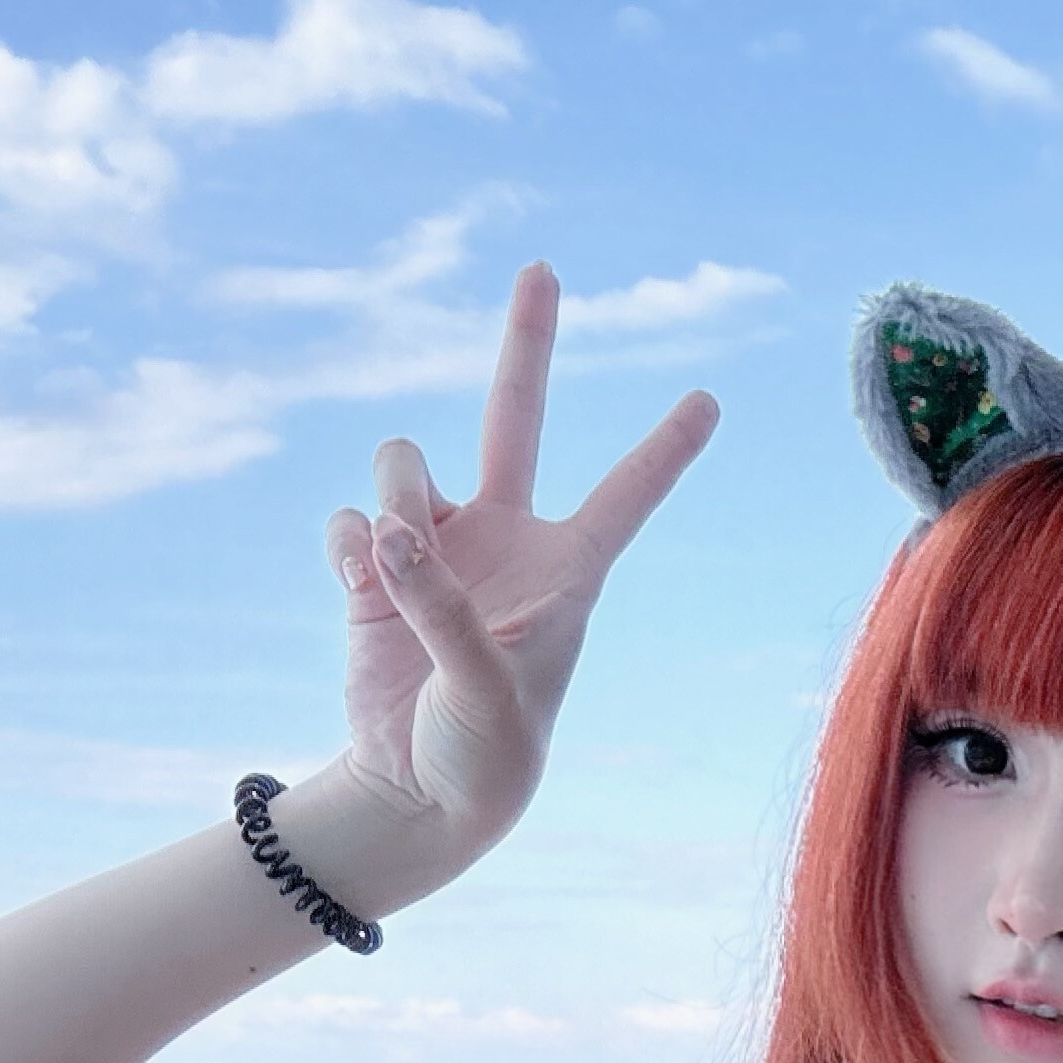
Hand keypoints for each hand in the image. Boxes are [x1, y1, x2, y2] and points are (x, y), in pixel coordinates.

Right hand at [322, 263, 717, 860]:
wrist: (420, 794)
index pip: (625, 496)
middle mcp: (506, 542)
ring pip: (404, 463)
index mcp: (567, 571)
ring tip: (396, 562)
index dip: (665, 448)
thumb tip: (392, 529)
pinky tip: (361, 586)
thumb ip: (442, 606)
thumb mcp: (487, 690)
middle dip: (527, 344)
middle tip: (543, 268)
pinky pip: (353, 521)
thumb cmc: (487, 751)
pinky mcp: (375, 571)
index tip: (710, 401)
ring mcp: (438, 549)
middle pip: (517, 419)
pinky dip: (352, 546)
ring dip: (394, 492)